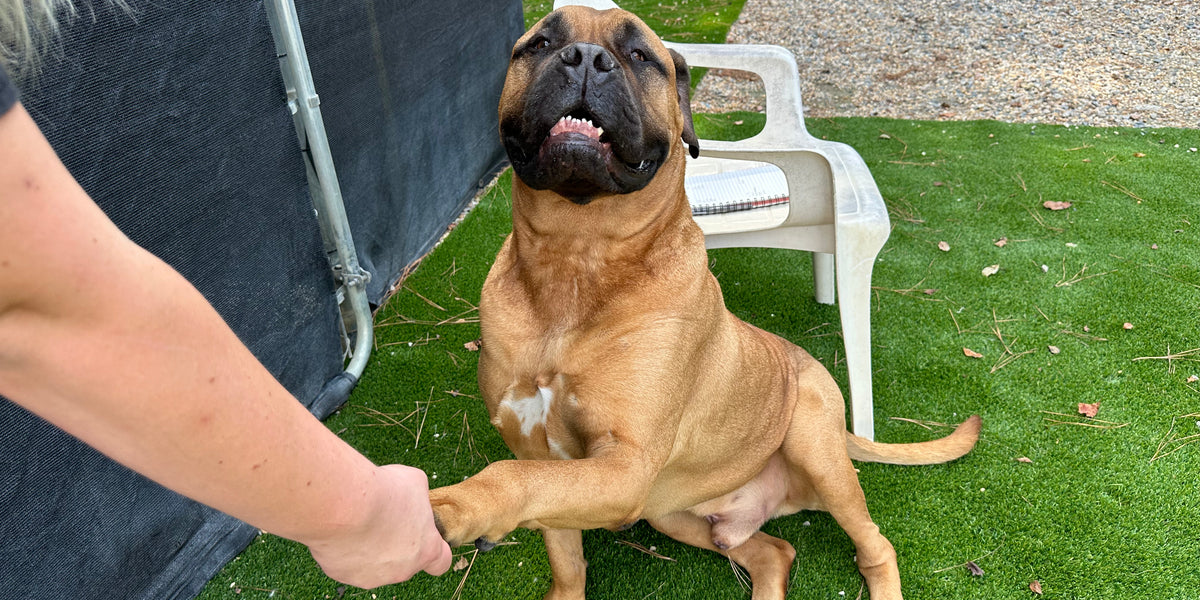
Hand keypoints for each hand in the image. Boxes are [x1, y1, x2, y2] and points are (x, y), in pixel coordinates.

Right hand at [305, 464, 452, 587]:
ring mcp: (373, 576)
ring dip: (370, 546)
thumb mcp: (414, 482)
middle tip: (384, 518)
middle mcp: (402, 570)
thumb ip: (418, 496)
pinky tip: (342, 527)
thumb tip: (413, 496)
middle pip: (404, 561)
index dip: (434, 549)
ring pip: (374, 563)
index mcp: (427, 550)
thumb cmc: (385, 493)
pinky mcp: (344, 575)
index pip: (441, 562)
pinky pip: (348, 562)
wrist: (345, 505)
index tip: (425, 537)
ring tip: (359, 520)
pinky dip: (346, 547)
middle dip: (396, 543)